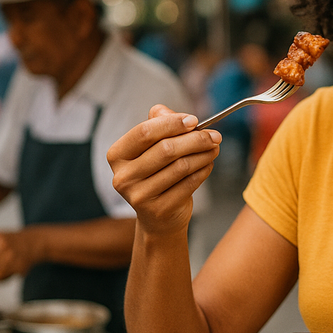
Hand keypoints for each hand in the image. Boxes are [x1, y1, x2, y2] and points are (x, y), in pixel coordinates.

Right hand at [107, 105, 220, 234]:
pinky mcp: (158, 210)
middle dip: (195, 139)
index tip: (194, 120)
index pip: (144, 132)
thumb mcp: (153, 147)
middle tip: (215, 136)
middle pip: (166, 149)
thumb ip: (160, 124)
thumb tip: (177, 115)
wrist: (158, 217)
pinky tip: (207, 165)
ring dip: (203, 154)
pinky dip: (203, 171)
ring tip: (214, 149)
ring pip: (180, 166)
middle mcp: (123, 176)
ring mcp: (139, 196)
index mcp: (117, 155)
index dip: (172, 123)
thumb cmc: (156, 173)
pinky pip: (188, 184)